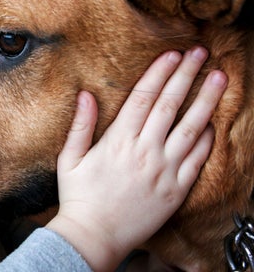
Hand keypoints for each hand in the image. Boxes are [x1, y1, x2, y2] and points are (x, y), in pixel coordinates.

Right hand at [46, 46, 226, 271]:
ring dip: (207, 101)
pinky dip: (208, 140)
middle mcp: (145, 151)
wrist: (95, 236)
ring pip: (192, 128)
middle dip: (187, 75)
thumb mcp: (70, 159)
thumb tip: (86, 95)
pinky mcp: (176, 189)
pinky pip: (198, 160)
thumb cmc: (79, 197)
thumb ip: (81, 125)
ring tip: (220, 79)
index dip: (160, 73)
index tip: (172, 54)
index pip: (143, 97)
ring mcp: (164, 170)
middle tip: (201, 53)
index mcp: (118, 141)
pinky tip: (213, 124)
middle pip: (170, 105)